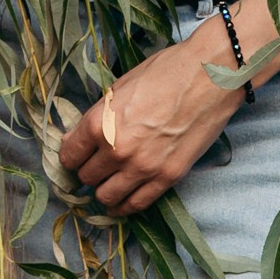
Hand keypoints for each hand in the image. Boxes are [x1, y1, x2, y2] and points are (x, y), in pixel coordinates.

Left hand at [57, 30, 244, 213]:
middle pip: (86, 178)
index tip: (76, 156)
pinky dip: (125, 206)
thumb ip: (97, 117)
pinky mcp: (168, 177)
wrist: (210, 77)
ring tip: (109, 183)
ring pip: (106, 197)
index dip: (71, 156)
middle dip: (88, 172)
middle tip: (97, 165)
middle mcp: (116, 151)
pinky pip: (136, 204)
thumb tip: (76, 138)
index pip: (69, 156)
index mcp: (99, 124)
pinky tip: (122, 202)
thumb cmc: (165, 72)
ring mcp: (143, 167)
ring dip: (104, 191)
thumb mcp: (119, 88)